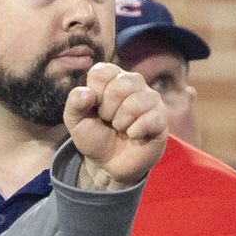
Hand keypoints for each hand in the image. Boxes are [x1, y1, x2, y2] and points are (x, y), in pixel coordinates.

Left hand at [64, 62, 167, 189]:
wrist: (109, 164)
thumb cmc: (95, 136)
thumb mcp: (76, 122)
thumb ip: (74, 104)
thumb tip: (87, 93)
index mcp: (112, 78)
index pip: (101, 72)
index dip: (93, 94)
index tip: (94, 108)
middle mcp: (134, 83)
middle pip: (120, 86)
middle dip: (107, 110)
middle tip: (109, 120)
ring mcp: (150, 99)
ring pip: (135, 103)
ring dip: (121, 122)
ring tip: (121, 128)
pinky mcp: (161, 117)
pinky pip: (149, 119)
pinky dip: (134, 132)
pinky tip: (134, 135)